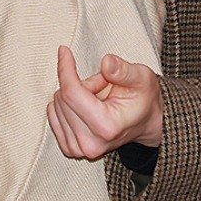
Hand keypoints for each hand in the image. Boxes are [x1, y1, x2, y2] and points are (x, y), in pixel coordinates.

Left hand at [47, 46, 162, 159]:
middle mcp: (91, 142)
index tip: (64, 52)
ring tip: (97, 98)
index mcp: (108, 126)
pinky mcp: (71, 149)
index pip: (71, 93)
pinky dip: (65, 107)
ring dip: (73, 96)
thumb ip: (123, 70)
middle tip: (102, 86)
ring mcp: (80, 149)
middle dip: (79, 84)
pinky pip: (53, 117)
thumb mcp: (141, 78)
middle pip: (63, 98)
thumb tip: (106, 63)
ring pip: (56, 106)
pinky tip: (83, 107)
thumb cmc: (144, 99)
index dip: (65, 68)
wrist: (146, 122)